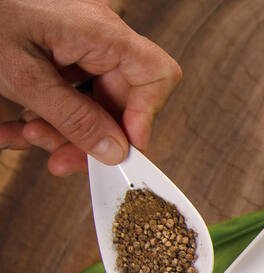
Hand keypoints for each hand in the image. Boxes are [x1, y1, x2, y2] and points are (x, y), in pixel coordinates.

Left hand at [0, 0, 180, 175]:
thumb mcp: (22, 76)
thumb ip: (72, 117)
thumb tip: (113, 149)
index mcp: (98, 31)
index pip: (156, 76)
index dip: (146, 117)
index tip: (121, 147)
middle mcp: (96, 33)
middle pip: (121, 96)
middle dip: (90, 134)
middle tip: (60, 159)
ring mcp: (77, 40)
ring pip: (92, 99)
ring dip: (63, 128)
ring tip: (27, 136)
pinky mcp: (58, 46)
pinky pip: (67, 88)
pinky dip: (46, 112)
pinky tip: (16, 125)